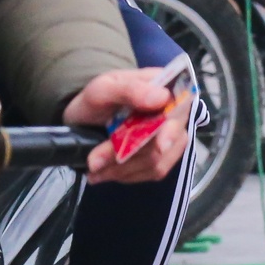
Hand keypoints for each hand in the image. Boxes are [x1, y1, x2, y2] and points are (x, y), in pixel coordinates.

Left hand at [65, 68, 189, 184]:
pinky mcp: (161, 158)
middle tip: (95, 162)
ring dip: (124, 169)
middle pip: (172, 140)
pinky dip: (127, 175)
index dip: (173, 128)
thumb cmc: (94, 101)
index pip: (182, 107)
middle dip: (133, 153)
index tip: (159, 146)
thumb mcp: (102, 89)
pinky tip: (104, 172)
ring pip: (160, 161)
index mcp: (164, 88)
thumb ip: (130, 90)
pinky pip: (153, 173)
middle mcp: (173, 113)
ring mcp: (169, 137)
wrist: (82, 122)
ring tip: (94, 168)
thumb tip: (163, 97)